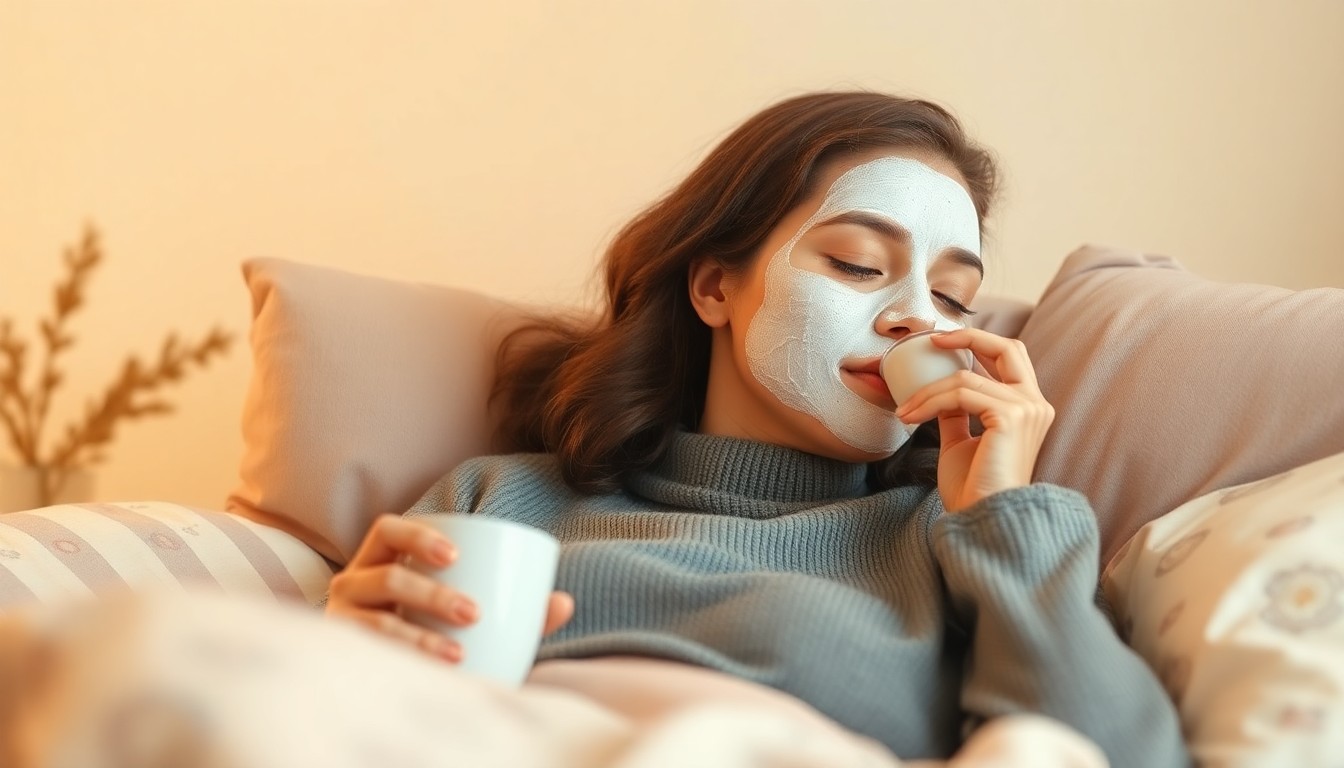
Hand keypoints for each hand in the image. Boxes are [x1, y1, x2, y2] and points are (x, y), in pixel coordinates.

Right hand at [325, 514, 574, 661]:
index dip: (417, 536)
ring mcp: (343, 622)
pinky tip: (433, 674)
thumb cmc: (435, 633)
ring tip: (458, 653)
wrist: (394, 680)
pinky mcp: (343, 656)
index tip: (456, 555)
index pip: (388, 531)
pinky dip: (403, 664)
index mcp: (381, 561)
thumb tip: (564, 602)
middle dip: (431, 594)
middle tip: (473, 612)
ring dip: (419, 636)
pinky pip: (367, 659)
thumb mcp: (472, 617)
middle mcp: (354, 585)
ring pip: (375, 622)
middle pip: (385, 577)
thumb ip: (516, 610)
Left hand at [894, 329, 1053, 512]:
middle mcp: (1035, 404)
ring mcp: (1027, 409)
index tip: (940, 344)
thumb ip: (957, 415)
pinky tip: (911, 417)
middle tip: (932, 340)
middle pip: (1008, 347)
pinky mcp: (1012, 417)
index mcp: (1028, 408)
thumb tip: (940, 395)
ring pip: (966, 378)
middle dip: (969, 336)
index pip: (1010, 358)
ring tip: (904, 411)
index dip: (978, 342)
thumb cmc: (973, 489)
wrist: (981, 518)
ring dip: (927, 392)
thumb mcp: (961, 442)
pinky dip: (930, 403)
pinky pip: (960, 395)